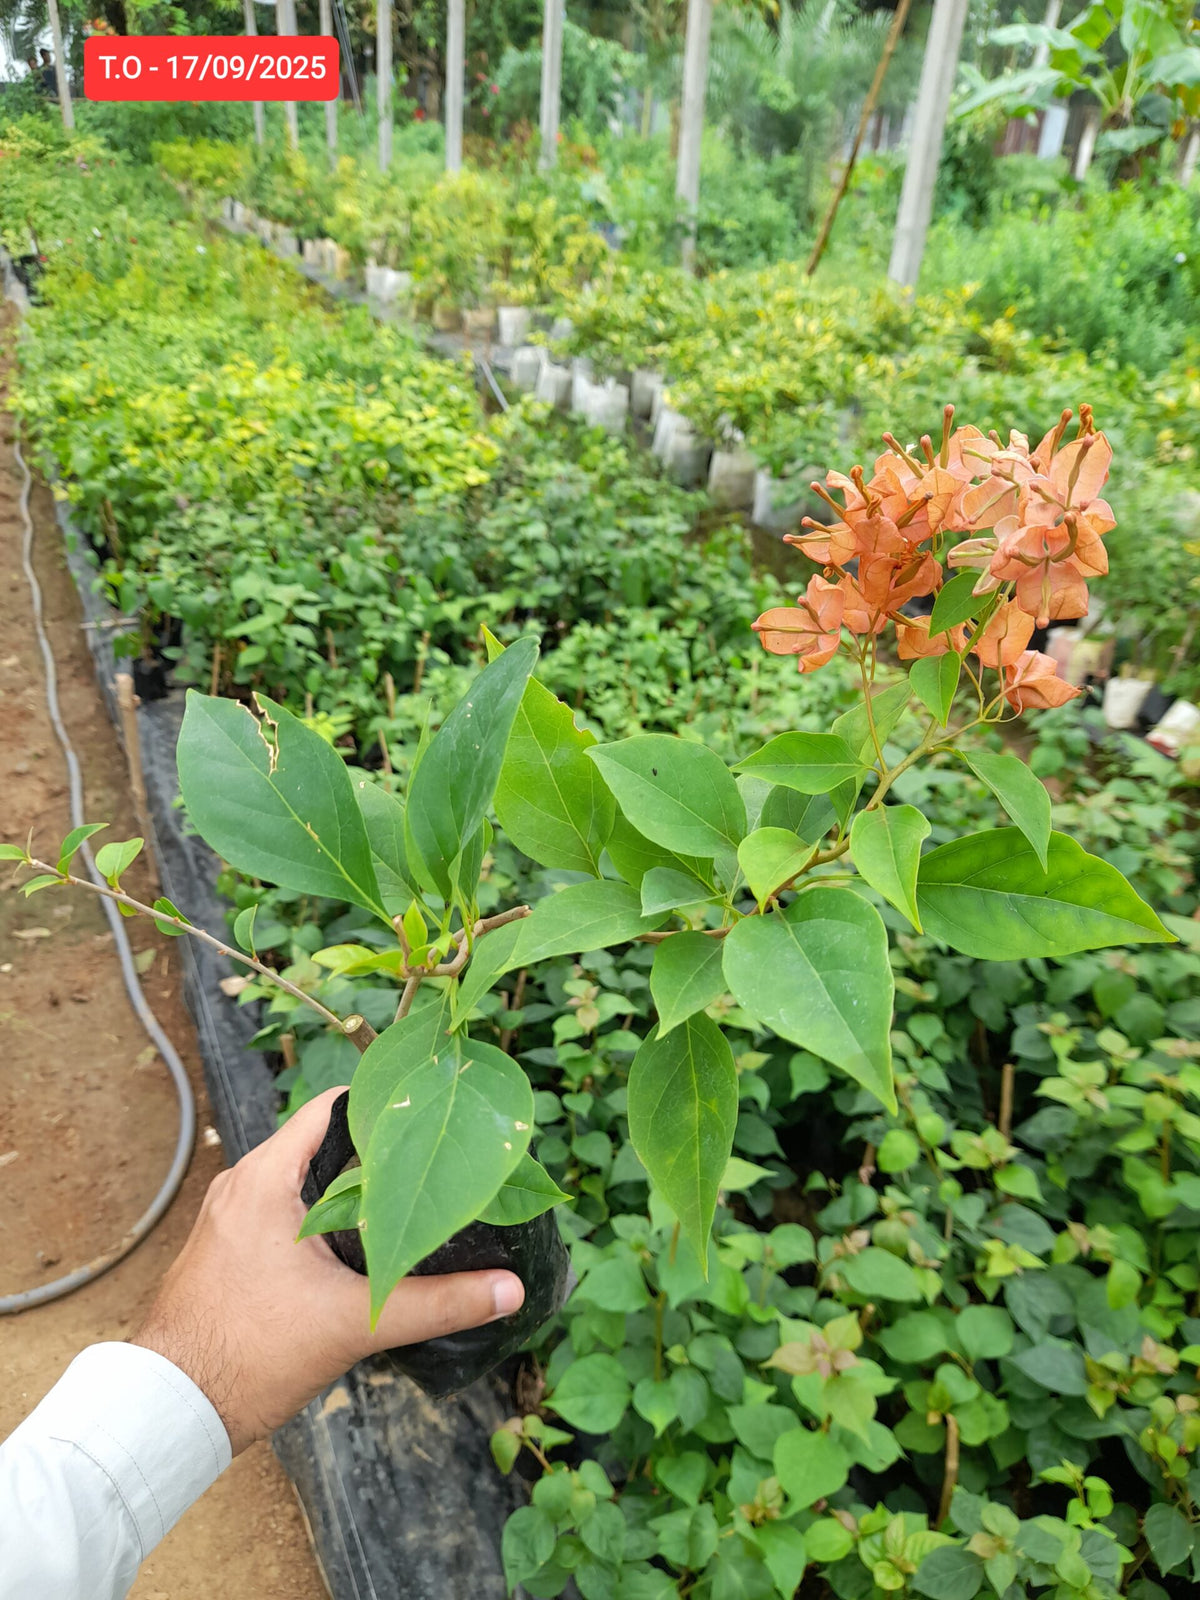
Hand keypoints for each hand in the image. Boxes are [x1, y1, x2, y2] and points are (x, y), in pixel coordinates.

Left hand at [132, 1086, 524, 1453]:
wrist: (171, 1412)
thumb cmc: (250, 1354)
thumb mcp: (355, 1323)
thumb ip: (438, 1302)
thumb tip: (510, 1289)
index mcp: (265, 1177)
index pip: (334, 1106)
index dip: (387, 1106)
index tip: (434, 1118)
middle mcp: (243, 1184)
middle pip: (325, 1144)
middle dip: (380, 1154)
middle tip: (438, 1162)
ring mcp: (232, 1217)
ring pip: (306, 1182)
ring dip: (353, 1192)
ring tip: (412, 1202)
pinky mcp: (230, 1250)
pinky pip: (287, 1212)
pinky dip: (325, 1219)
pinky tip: (363, 1247)